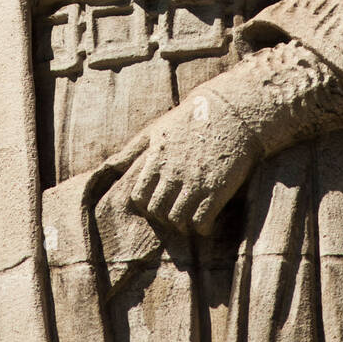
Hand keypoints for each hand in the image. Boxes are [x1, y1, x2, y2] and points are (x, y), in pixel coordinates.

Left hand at [124, 89, 259, 237]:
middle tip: (174, 210)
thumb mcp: (158, 129)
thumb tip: (111, 166)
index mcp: (157, 159)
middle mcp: (172, 174)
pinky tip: (206, 220)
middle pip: (157, 211)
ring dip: (182, 223)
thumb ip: (134, 149)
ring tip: (189, 216)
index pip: (139, 197)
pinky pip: (201, 223)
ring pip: (177, 220)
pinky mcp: (216, 190)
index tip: (156, 200)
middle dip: (163, 215)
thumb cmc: (192, 119)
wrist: (231, 113)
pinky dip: (201, 227)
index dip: (145, 204)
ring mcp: (194, 183)